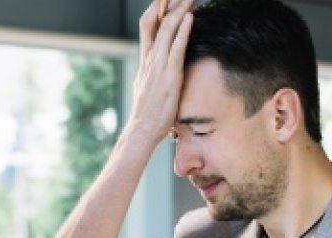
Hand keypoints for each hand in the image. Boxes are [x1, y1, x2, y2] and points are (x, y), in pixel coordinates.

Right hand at [129, 0, 194, 145]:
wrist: (141, 130)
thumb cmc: (147, 112)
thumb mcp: (145, 85)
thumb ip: (151, 71)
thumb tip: (154, 65)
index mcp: (146, 60)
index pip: (149, 26)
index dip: (157, 9)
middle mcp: (151, 59)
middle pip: (158, 22)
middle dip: (169, 3)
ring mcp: (158, 67)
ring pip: (168, 31)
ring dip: (179, 10)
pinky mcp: (169, 76)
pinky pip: (176, 49)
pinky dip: (183, 32)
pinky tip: (189, 18)